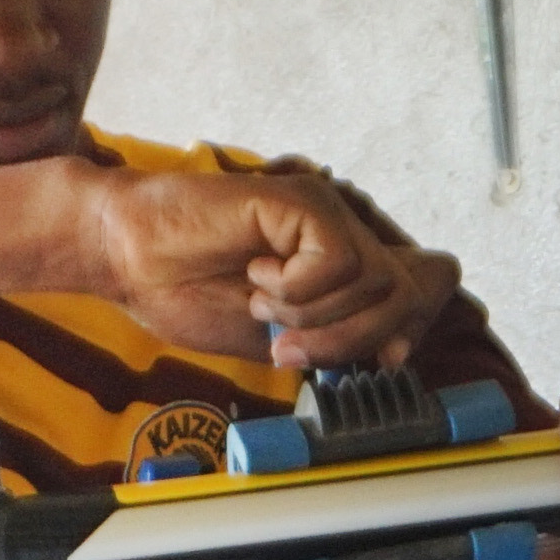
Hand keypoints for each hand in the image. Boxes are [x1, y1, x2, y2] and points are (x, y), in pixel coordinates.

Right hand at [70, 157, 462, 372]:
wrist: (129, 258)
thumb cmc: (190, 291)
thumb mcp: (280, 337)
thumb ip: (336, 341)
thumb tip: (398, 349)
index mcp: (344, 263)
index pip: (430, 282)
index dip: (417, 324)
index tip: (383, 359)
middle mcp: (345, 232)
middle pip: (412, 294)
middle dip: (353, 341)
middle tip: (285, 348)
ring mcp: (327, 212)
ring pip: (378, 284)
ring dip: (316, 319)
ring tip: (260, 305)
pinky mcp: (302, 200)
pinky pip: (338, 264)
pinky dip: (295, 290)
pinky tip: (254, 275)